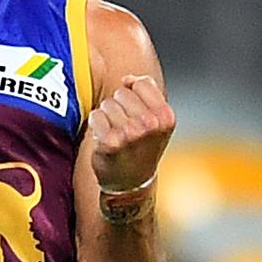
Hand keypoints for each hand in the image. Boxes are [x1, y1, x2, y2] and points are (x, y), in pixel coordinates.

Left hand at [88, 74, 175, 191]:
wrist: (132, 182)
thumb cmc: (142, 147)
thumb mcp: (157, 120)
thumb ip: (148, 93)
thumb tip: (128, 79)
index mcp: (165, 117)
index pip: (141, 84)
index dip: (133, 93)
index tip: (135, 111)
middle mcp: (150, 124)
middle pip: (121, 93)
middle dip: (119, 107)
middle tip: (125, 128)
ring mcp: (130, 133)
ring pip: (107, 104)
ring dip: (107, 117)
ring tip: (116, 134)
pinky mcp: (111, 142)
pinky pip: (95, 116)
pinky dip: (96, 126)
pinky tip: (104, 138)